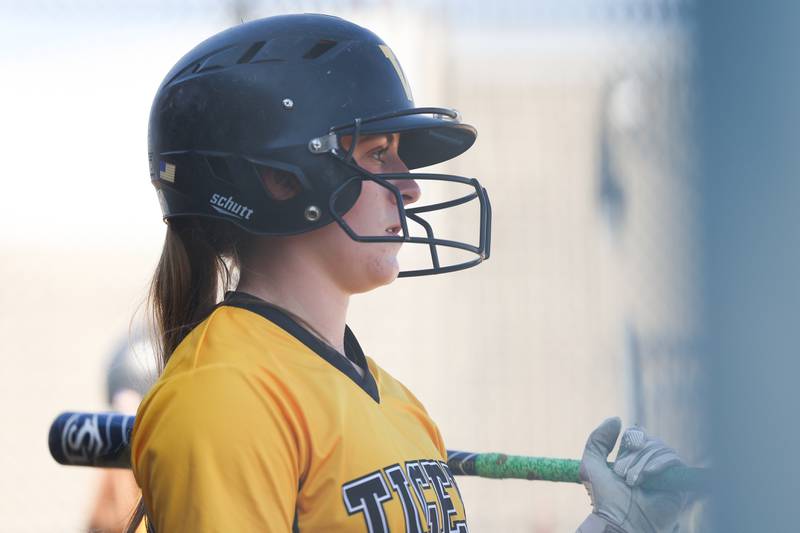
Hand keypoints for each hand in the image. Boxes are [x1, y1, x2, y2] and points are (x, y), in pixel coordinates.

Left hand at [577, 417, 685, 532]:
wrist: (618, 521)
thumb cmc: (603, 497)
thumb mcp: (591, 464)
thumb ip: (597, 439)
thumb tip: (616, 419)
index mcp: (632, 458)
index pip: (638, 433)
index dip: (631, 438)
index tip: (622, 450)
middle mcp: (649, 464)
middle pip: (649, 439)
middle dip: (634, 454)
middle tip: (624, 475)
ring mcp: (664, 474)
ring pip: (661, 448)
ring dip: (642, 462)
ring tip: (633, 481)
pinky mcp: (678, 484)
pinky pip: (675, 460)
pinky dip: (660, 463)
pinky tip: (648, 475)